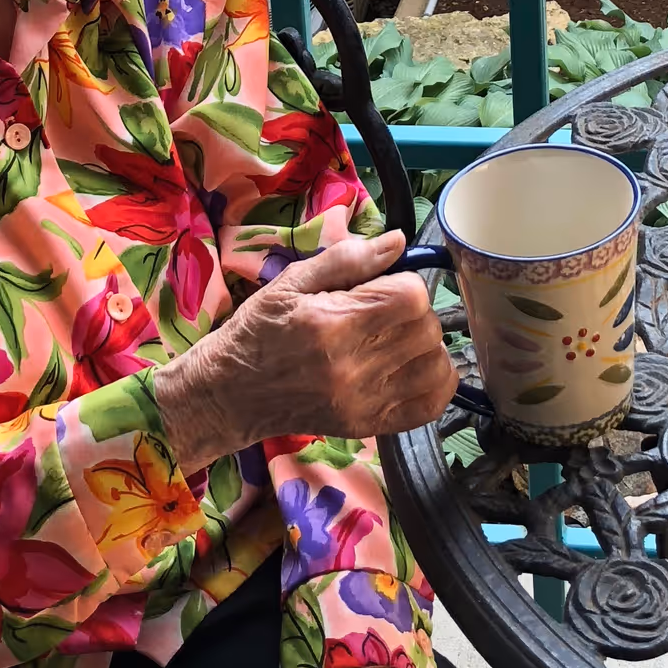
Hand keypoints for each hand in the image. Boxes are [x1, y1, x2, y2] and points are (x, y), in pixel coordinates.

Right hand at [150, 231, 454, 470]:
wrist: (232, 393)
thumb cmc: (259, 330)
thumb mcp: (292, 281)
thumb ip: (347, 259)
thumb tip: (398, 241)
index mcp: (333, 324)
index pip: (411, 296)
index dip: (406, 282)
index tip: (386, 284)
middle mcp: (353, 367)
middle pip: (427, 329)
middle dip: (416, 311)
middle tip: (389, 311)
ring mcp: (364, 402)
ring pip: (436, 366)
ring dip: (427, 346)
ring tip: (399, 338)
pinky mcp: (369, 426)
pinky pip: (430, 406)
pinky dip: (434, 382)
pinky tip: (412, 367)